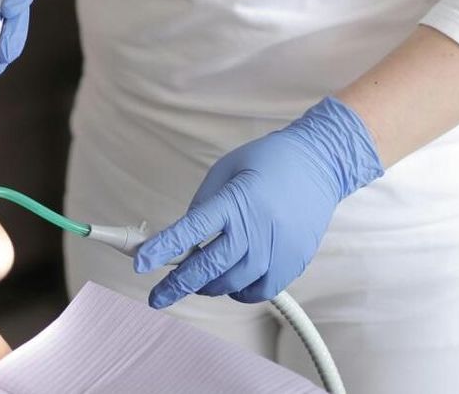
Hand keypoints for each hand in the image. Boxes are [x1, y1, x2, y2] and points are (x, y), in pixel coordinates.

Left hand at [135, 97, 382, 306]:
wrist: (318, 164)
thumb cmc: (264, 162)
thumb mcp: (225, 171)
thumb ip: (203, 205)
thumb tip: (183, 239)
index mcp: (234, 200)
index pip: (191, 230)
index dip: (163, 249)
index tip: (140, 264)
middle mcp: (255, 228)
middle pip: (210, 267)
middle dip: (179, 284)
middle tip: (159, 295)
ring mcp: (277, 249)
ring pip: (233, 284)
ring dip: (208, 286)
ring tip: (194, 280)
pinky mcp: (293, 263)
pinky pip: (259, 291)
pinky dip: (239, 291)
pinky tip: (229, 281)